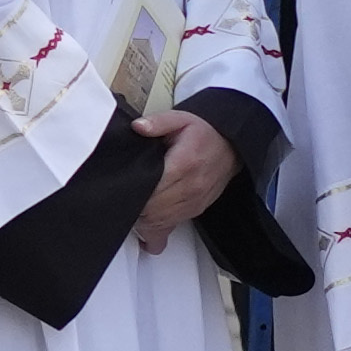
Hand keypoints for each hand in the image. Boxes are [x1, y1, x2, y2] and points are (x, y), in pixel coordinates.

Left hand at [130, 107, 235, 250]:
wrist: (230, 146)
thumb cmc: (203, 134)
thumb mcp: (180, 120)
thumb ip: (157, 123)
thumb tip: (138, 127)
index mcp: (184, 165)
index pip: (153, 189)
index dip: (133, 192)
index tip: (120, 189)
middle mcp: (191, 187)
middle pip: (154, 211)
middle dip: (133, 209)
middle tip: (119, 200)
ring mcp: (194, 201)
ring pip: (161, 223)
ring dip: (142, 221)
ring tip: (129, 210)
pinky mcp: (195, 209)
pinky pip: (172, 227)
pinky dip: (155, 230)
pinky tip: (143, 226)